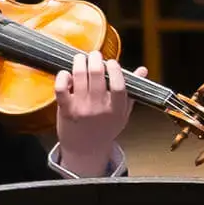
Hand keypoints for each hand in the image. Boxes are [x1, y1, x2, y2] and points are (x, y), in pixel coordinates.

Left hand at [55, 51, 138, 175]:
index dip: (115, 69)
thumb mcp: (123, 113)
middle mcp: (99, 108)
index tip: (112, 63)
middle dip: (95, 59)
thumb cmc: (105, 129)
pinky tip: (66, 73)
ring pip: (79, 76)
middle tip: (94, 55)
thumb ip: (132, 91)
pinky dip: (62, 77)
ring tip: (81, 58)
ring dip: (79, 62)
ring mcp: (81, 108)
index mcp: (116, 109)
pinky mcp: (65, 109)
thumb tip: (143, 70)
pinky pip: (61, 88)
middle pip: (97, 75)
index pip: (118, 85)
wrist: (86, 149)